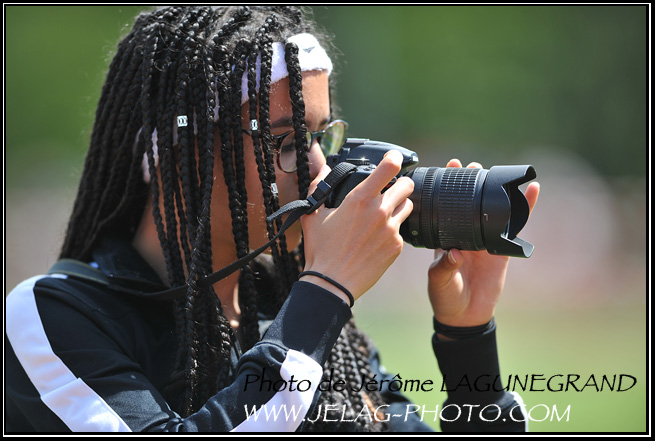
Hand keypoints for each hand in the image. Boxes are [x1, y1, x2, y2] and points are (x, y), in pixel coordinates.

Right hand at [300, 150, 413, 302]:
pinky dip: (393, 230)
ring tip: (385, 213)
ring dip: (399, 205)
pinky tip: (378, 237)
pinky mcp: (397, 246)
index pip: (389, 167)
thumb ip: (318, 186)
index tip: (394, 158)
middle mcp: (380, 211)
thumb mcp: (313, 214)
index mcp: (360, 199)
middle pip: (407, 185)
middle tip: (392, 188)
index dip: (394, 159)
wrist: (332, 283)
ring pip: (408, 206)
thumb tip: (319, 165)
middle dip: (401, 184)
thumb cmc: (320, 249)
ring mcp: (391, 229)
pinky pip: (402, 230)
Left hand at [427, 159, 539, 326]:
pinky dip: (525, 209)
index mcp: (446, 236)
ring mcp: (485, 240)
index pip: (447, 207)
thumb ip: (444, 266)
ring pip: (493, 211)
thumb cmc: (445, 296)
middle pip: (470, 203)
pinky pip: (515, 227)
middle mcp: (465, 234)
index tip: (451, 167)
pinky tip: (532, 192)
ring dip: (497, 192)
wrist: (464, 315)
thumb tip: (454, 253)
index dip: (448, 187)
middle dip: (472, 183)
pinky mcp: (503, 250)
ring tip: (498, 172)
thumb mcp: (439, 280)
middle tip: (473, 166)